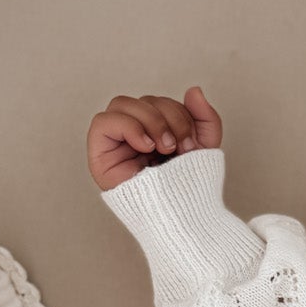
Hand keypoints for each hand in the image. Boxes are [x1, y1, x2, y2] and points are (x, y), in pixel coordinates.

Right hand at [88, 85, 222, 190]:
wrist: (182, 216)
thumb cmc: (190, 187)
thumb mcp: (205, 147)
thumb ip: (204, 117)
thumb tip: (193, 89)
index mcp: (153, 132)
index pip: (160, 102)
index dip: (181, 114)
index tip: (193, 143)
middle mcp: (132, 135)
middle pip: (143, 100)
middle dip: (169, 117)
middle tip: (180, 147)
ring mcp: (114, 144)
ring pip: (122, 104)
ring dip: (151, 121)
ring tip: (165, 148)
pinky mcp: (100, 155)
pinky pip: (103, 122)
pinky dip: (129, 126)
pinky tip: (146, 146)